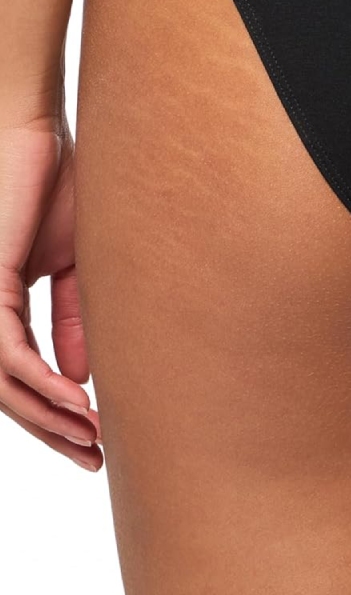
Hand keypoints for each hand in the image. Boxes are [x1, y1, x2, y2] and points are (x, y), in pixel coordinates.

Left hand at [0, 117, 101, 470]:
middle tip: (93, 459)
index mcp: (3, 305)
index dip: (58, 410)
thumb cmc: (57, 183)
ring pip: (4, 384)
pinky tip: (75, 402)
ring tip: (90, 440)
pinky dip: (41, 383)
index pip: (26, 374)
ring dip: (48, 417)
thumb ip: (74, 319)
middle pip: (10, 391)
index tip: (96, 437)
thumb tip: (81, 374)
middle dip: (51, 430)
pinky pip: (8, 355)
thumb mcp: (77, 264)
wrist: (36, 135)